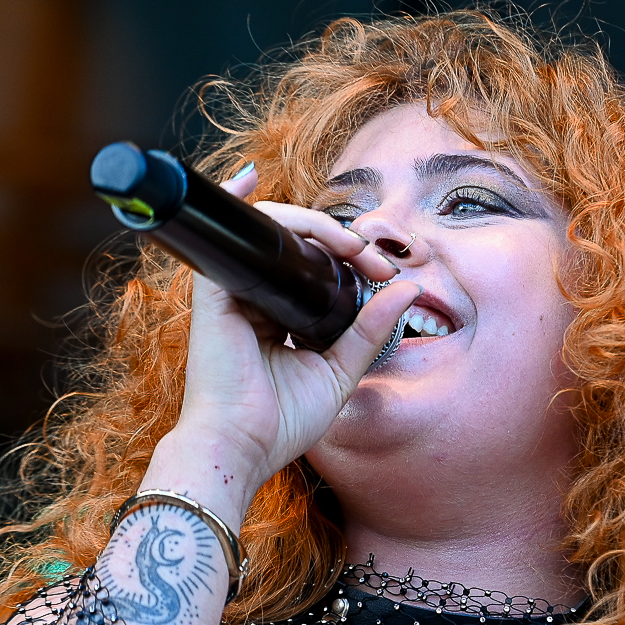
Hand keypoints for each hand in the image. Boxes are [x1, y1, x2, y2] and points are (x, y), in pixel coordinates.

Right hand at [142, 166, 417, 522]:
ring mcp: (234, 290)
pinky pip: (232, 234)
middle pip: (297, 247)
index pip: (315, 269)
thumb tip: (408, 290)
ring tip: (350, 244)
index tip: (386, 274)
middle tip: (376, 260)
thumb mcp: (339, 373)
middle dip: (343, 241)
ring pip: (273, 234)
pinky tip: (250, 177)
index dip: (352, 260)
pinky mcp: (215, 289)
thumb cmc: (281, 422)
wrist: (241, 447)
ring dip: (315, 226)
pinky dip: (242, 202)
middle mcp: (255, 298)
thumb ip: (370, 331)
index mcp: (280, 318)